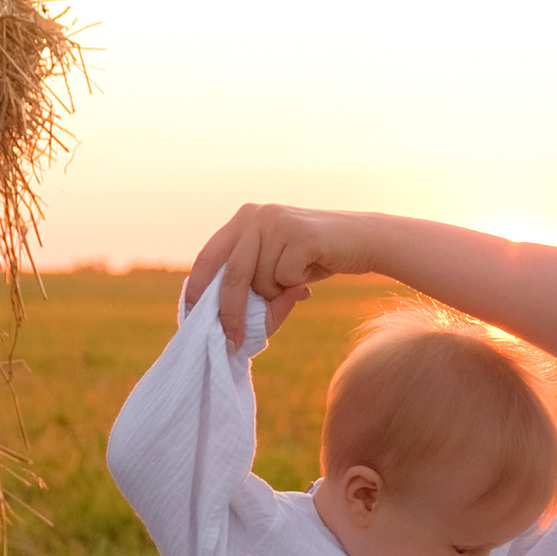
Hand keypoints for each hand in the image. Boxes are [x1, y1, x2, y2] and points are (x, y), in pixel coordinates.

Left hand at [182, 204, 376, 346]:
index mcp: (244, 218)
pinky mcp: (300, 235)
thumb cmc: (316, 257)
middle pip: (231, 275)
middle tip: (230, 340)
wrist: (365, 239)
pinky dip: (298, 284)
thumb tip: (221, 317)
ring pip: (262, 282)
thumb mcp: (276, 266)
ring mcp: (278, 222)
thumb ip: (250, 281)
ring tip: (299, 277)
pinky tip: (312, 269)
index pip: (209, 257)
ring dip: (278, 292)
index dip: (198, 289)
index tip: (191, 316)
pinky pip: (285, 279)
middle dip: (230, 313)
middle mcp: (256, 215)